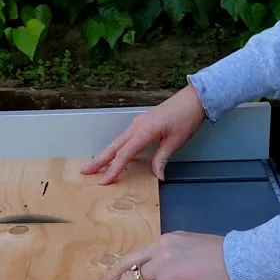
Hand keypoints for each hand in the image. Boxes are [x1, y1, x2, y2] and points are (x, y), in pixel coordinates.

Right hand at [80, 84, 205, 183]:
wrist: (193, 99)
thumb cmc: (186, 117)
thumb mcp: (175, 142)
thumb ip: (162, 159)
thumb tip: (158, 176)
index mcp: (144, 131)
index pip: (124, 155)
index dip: (113, 169)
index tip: (104, 180)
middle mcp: (137, 126)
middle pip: (114, 147)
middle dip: (99, 160)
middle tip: (85, 171)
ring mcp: (138, 123)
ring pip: (118, 141)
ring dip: (106, 154)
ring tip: (95, 165)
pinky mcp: (142, 122)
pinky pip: (125, 137)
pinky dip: (117, 147)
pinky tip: (115, 154)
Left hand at [83, 231, 239, 279]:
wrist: (244, 260)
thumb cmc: (230, 261)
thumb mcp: (199, 255)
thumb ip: (182, 263)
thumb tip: (176, 279)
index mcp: (168, 241)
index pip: (137, 256)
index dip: (119, 269)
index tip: (107, 277)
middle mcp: (161, 248)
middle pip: (126, 266)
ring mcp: (164, 263)